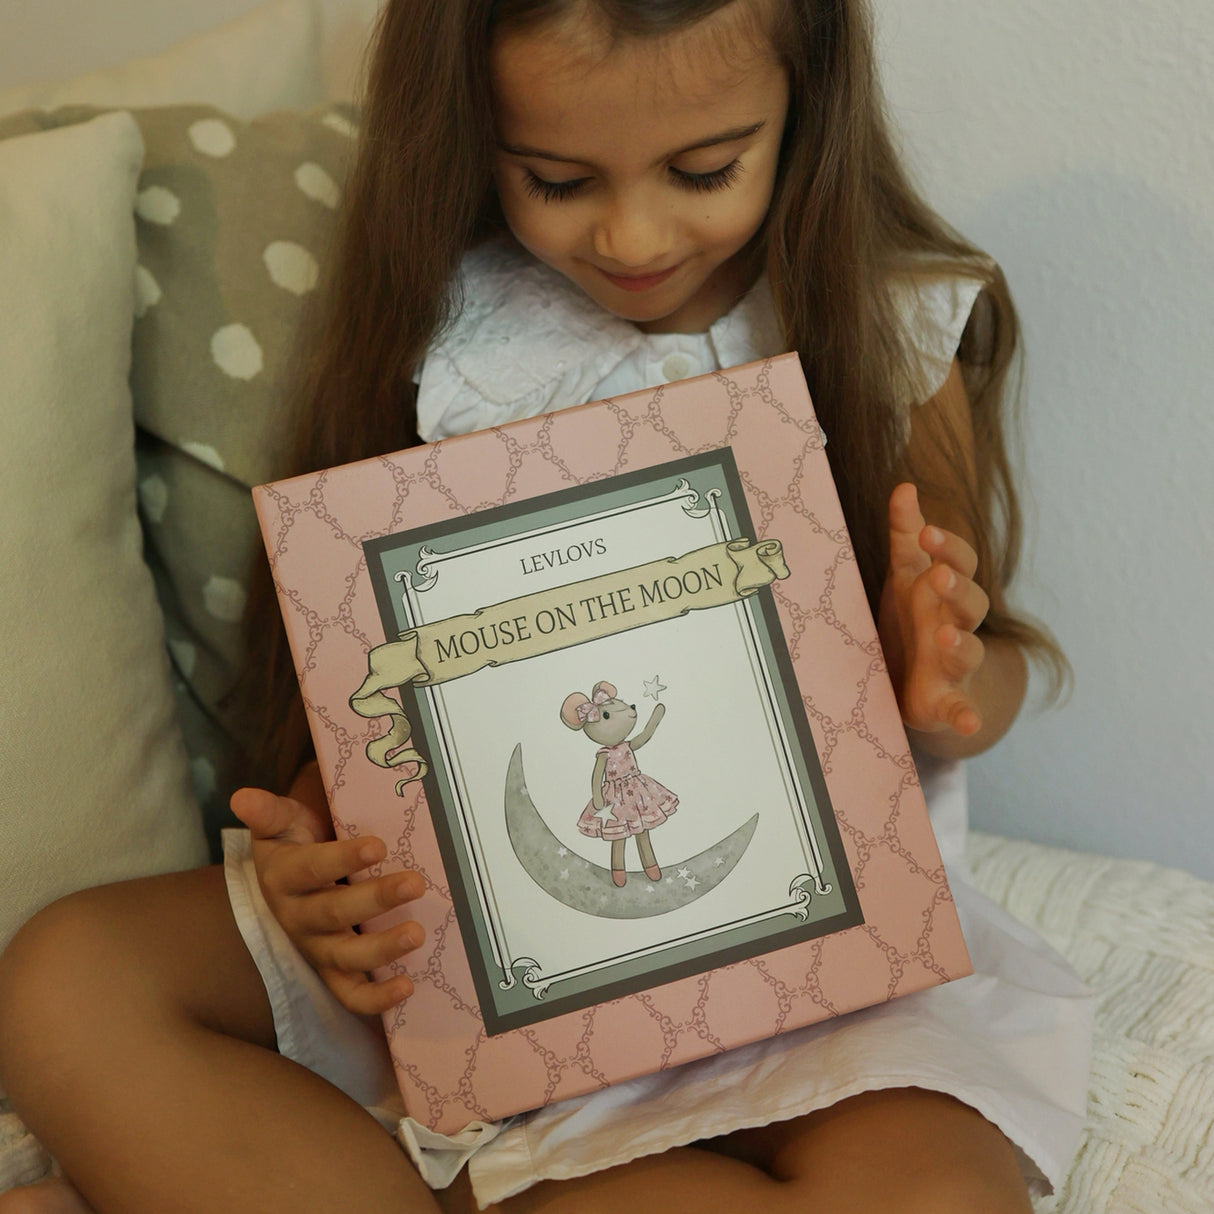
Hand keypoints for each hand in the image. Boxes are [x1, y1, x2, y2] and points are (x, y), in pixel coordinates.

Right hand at [229, 762, 424, 1015]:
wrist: (292, 880)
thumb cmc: (296, 843)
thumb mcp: (281, 823)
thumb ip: (269, 812)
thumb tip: (242, 797)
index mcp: (283, 876)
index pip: (311, 868)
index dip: (342, 859)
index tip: (378, 845)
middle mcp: (297, 917)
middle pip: (333, 913)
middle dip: (374, 898)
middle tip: (415, 883)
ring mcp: (315, 949)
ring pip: (344, 956)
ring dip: (381, 948)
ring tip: (416, 933)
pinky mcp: (332, 973)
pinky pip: (350, 994)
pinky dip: (376, 998)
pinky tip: (407, 987)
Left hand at [877, 483, 989, 736]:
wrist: (917, 681)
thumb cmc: (914, 620)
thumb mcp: (904, 576)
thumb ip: (905, 536)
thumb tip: (905, 486)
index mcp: (947, 591)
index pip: (959, 562)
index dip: (947, 547)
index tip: (927, 531)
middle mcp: (957, 624)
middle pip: (969, 603)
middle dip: (956, 589)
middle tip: (938, 576)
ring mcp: (955, 665)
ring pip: (967, 652)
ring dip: (961, 644)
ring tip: (946, 635)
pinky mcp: (946, 702)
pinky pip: (961, 709)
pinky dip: (967, 716)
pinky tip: (969, 721)